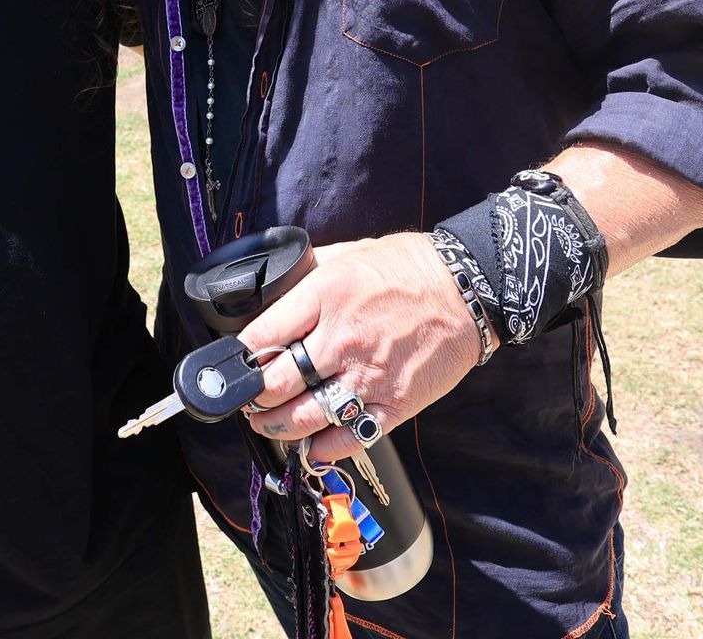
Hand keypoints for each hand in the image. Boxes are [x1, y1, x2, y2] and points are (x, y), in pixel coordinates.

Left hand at [237, 234, 481, 461]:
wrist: (469, 289)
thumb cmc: (408, 268)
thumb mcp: (348, 254)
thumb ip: (308, 272)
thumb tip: (272, 286)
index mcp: (325, 297)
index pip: (262, 336)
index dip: (239, 358)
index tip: (234, 366)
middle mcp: (341, 339)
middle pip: (275, 384)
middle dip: (251, 398)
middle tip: (247, 399)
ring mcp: (367, 376)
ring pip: (304, 418)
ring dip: (277, 427)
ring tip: (268, 423)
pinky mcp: (394, 404)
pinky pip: (348, 438)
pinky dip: (323, 448)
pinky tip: (311, 444)